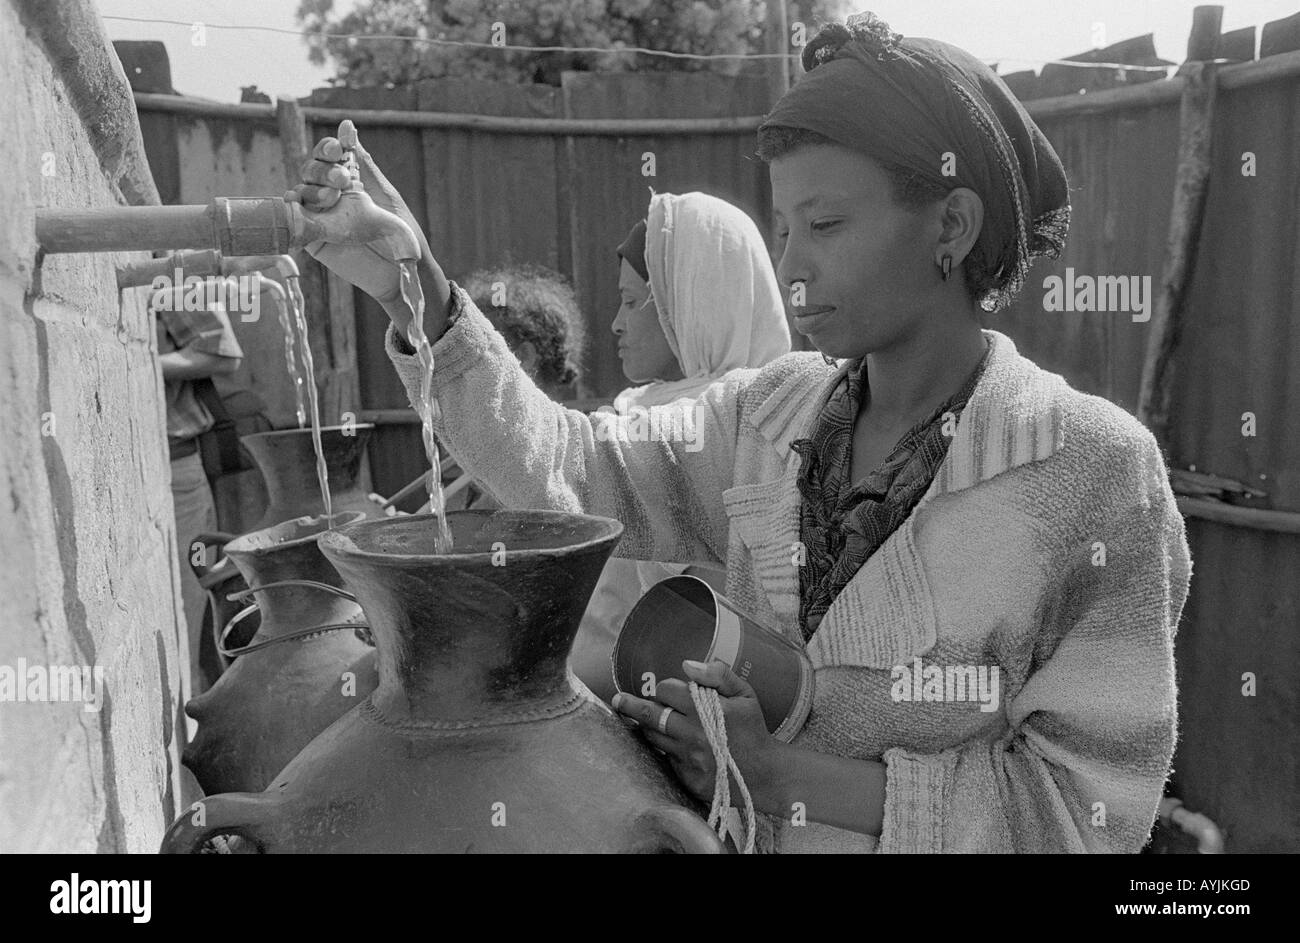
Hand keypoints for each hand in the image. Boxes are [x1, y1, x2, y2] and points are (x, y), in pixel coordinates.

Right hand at [286, 122, 432, 321]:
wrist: (402, 273)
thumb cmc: (401, 235)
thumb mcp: (385, 196)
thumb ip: (364, 165)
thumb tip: (348, 126)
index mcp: (352, 182)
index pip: (331, 156)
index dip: (329, 149)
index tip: (337, 149)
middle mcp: (333, 195)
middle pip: (312, 170)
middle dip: (322, 170)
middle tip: (342, 180)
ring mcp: (321, 215)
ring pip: (301, 190)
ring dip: (312, 189)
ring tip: (331, 199)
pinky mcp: (312, 237)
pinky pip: (293, 218)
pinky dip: (291, 208)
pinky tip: (296, 204)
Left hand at [612, 659, 779, 807]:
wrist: (767, 775)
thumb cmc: (754, 731)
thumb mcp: (745, 695)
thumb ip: (717, 675)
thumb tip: (686, 665)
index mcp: (705, 710)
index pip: (667, 691)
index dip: (666, 688)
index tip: (670, 692)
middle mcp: (692, 735)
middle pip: (649, 715)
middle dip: (629, 705)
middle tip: (618, 701)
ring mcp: (688, 759)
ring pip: (652, 738)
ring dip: (649, 727)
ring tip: (647, 721)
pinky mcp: (687, 778)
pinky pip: (666, 760)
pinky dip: (667, 750)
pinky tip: (676, 747)